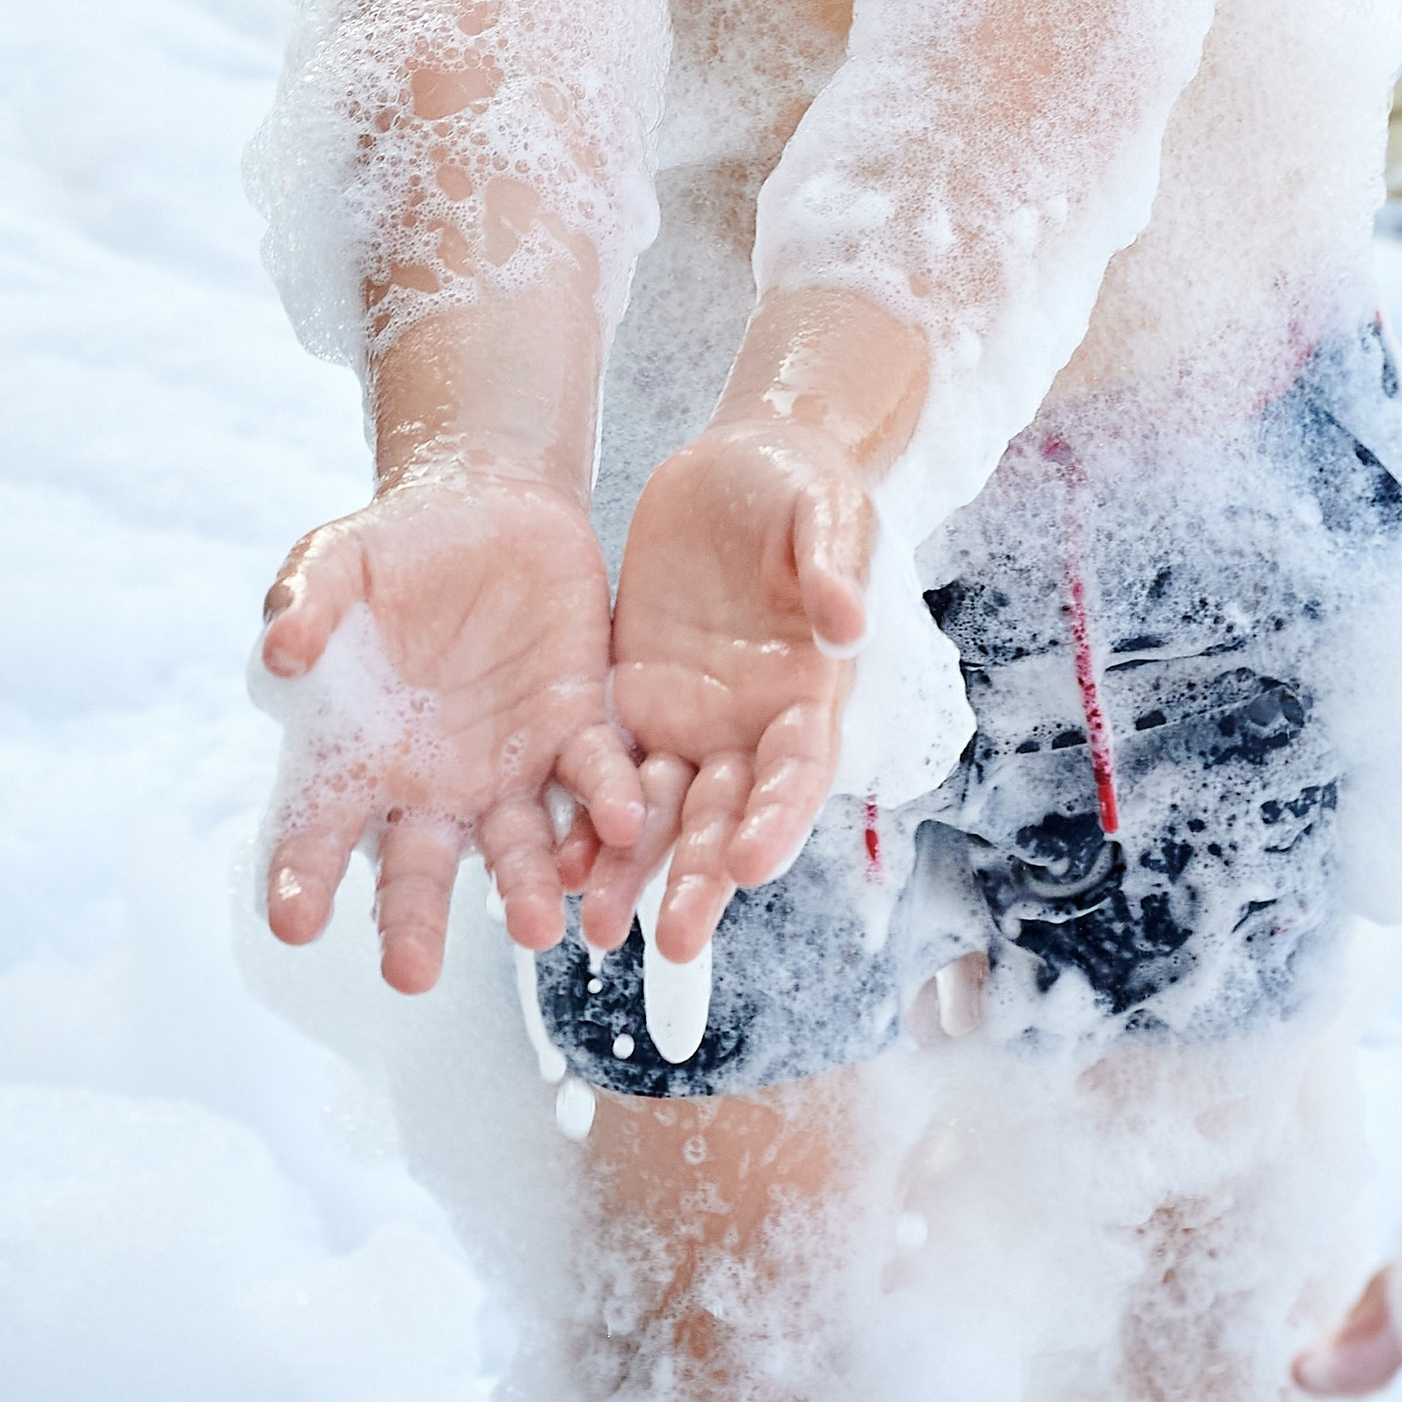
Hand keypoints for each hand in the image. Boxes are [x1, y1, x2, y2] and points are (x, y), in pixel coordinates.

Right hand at [257, 465, 643, 991]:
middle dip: (413, 923)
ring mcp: (509, 767)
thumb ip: (305, 598)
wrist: (491, 506)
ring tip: (537, 928)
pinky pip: (594, 777)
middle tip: (410, 973)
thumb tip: (282, 648)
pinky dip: (608, 802)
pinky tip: (623, 823)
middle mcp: (431, 786)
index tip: (293, 919)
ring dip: (528, 889)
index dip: (300, 875)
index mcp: (357, 757)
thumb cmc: (397, 548)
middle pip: (416, 871)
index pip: (315, 828)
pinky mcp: (577, 727)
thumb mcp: (338, 560)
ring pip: (518, 848)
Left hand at [577, 416, 875, 964]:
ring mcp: (690, 715)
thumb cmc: (804, 488)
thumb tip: (847, 619)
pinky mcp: (635, 693)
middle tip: (669, 938)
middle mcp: (751, 724)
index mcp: (810, 693)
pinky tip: (555, 858)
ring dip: (634, 868)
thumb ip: (835, 566)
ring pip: (662, 810)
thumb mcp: (828, 513)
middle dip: (699, 877)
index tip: (752, 865)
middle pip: (726, 815)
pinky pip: (607, 764)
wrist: (744, 463)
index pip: (797, 770)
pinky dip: (586, 816)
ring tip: (596, 926)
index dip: (778, 819)